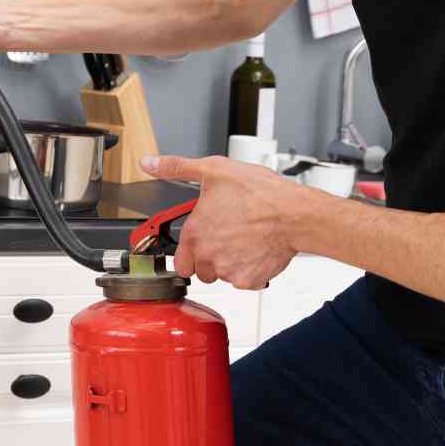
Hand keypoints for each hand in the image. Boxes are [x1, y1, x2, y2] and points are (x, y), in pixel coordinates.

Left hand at [139, 154, 310, 289]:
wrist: (295, 214)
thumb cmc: (260, 193)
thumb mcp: (213, 170)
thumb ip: (177, 168)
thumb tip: (149, 163)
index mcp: (195, 233)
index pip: (179, 261)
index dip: (190, 252)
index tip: (201, 243)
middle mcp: (208, 255)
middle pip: (201, 270)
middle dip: (210, 258)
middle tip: (226, 238)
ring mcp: (229, 271)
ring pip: (223, 275)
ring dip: (230, 263)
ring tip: (244, 240)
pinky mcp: (250, 280)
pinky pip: (245, 281)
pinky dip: (251, 270)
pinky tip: (257, 250)